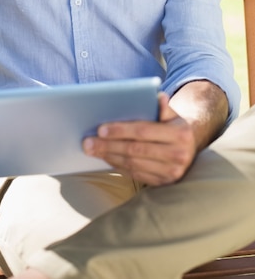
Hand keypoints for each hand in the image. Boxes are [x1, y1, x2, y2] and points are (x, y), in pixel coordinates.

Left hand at [83, 92, 197, 185]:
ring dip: (109, 156)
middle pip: (135, 150)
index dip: (121, 130)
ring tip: (92, 150)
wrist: (190, 149)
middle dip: (108, 145)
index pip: (143, 131)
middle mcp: (178, 155)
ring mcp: (172, 172)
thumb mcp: (173, 114)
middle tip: (88, 142)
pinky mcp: (164, 183)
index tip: (100, 129)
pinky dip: (118, 166)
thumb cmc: (174, 127)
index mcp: (179, 134)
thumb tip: (158, 96)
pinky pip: (136, 174)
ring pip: (133, 164)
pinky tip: (106, 158)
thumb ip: (164, 106)